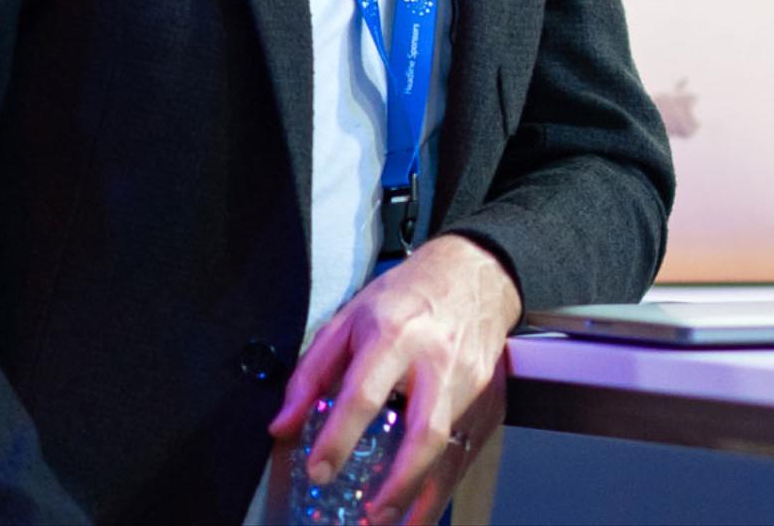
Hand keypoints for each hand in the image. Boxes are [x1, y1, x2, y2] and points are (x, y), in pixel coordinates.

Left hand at [267, 234, 522, 525]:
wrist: (476, 272)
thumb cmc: (407, 295)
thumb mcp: (347, 320)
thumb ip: (311, 374)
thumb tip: (283, 426)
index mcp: (395, 335)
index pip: (364, 395)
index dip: (338, 438)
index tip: (319, 470)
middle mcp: (437, 361)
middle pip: (424, 432)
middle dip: (397, 481)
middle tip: (369, 513)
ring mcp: (470, 382)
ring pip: (452, 449)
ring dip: (422, 494)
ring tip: (391, 521)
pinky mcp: (490, 397)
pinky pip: (467, 450)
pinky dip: (444, 484)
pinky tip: (420, 505)